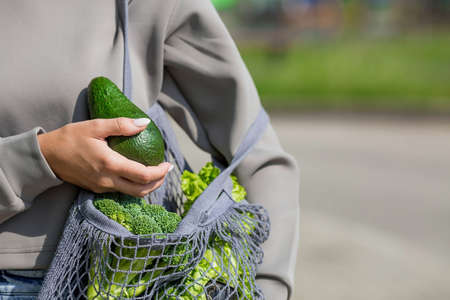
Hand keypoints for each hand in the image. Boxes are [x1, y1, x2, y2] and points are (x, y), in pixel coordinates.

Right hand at [38, 118, 171, 196]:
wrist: (46, 156)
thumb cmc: (70, 138)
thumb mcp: (95, 126)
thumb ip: (121, 125)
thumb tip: (145, 123)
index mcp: (110, 165)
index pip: (143, 176)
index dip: (160, 172)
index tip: (169, 164)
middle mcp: (108, 181)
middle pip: (141, 190)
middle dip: (158, 182)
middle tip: (166, 170)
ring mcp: (102, 188)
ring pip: (132, 193)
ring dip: (147, 186)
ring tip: (156, 173)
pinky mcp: (97, 189)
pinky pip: (121, 191)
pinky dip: (134, 185)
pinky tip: (137, 174)